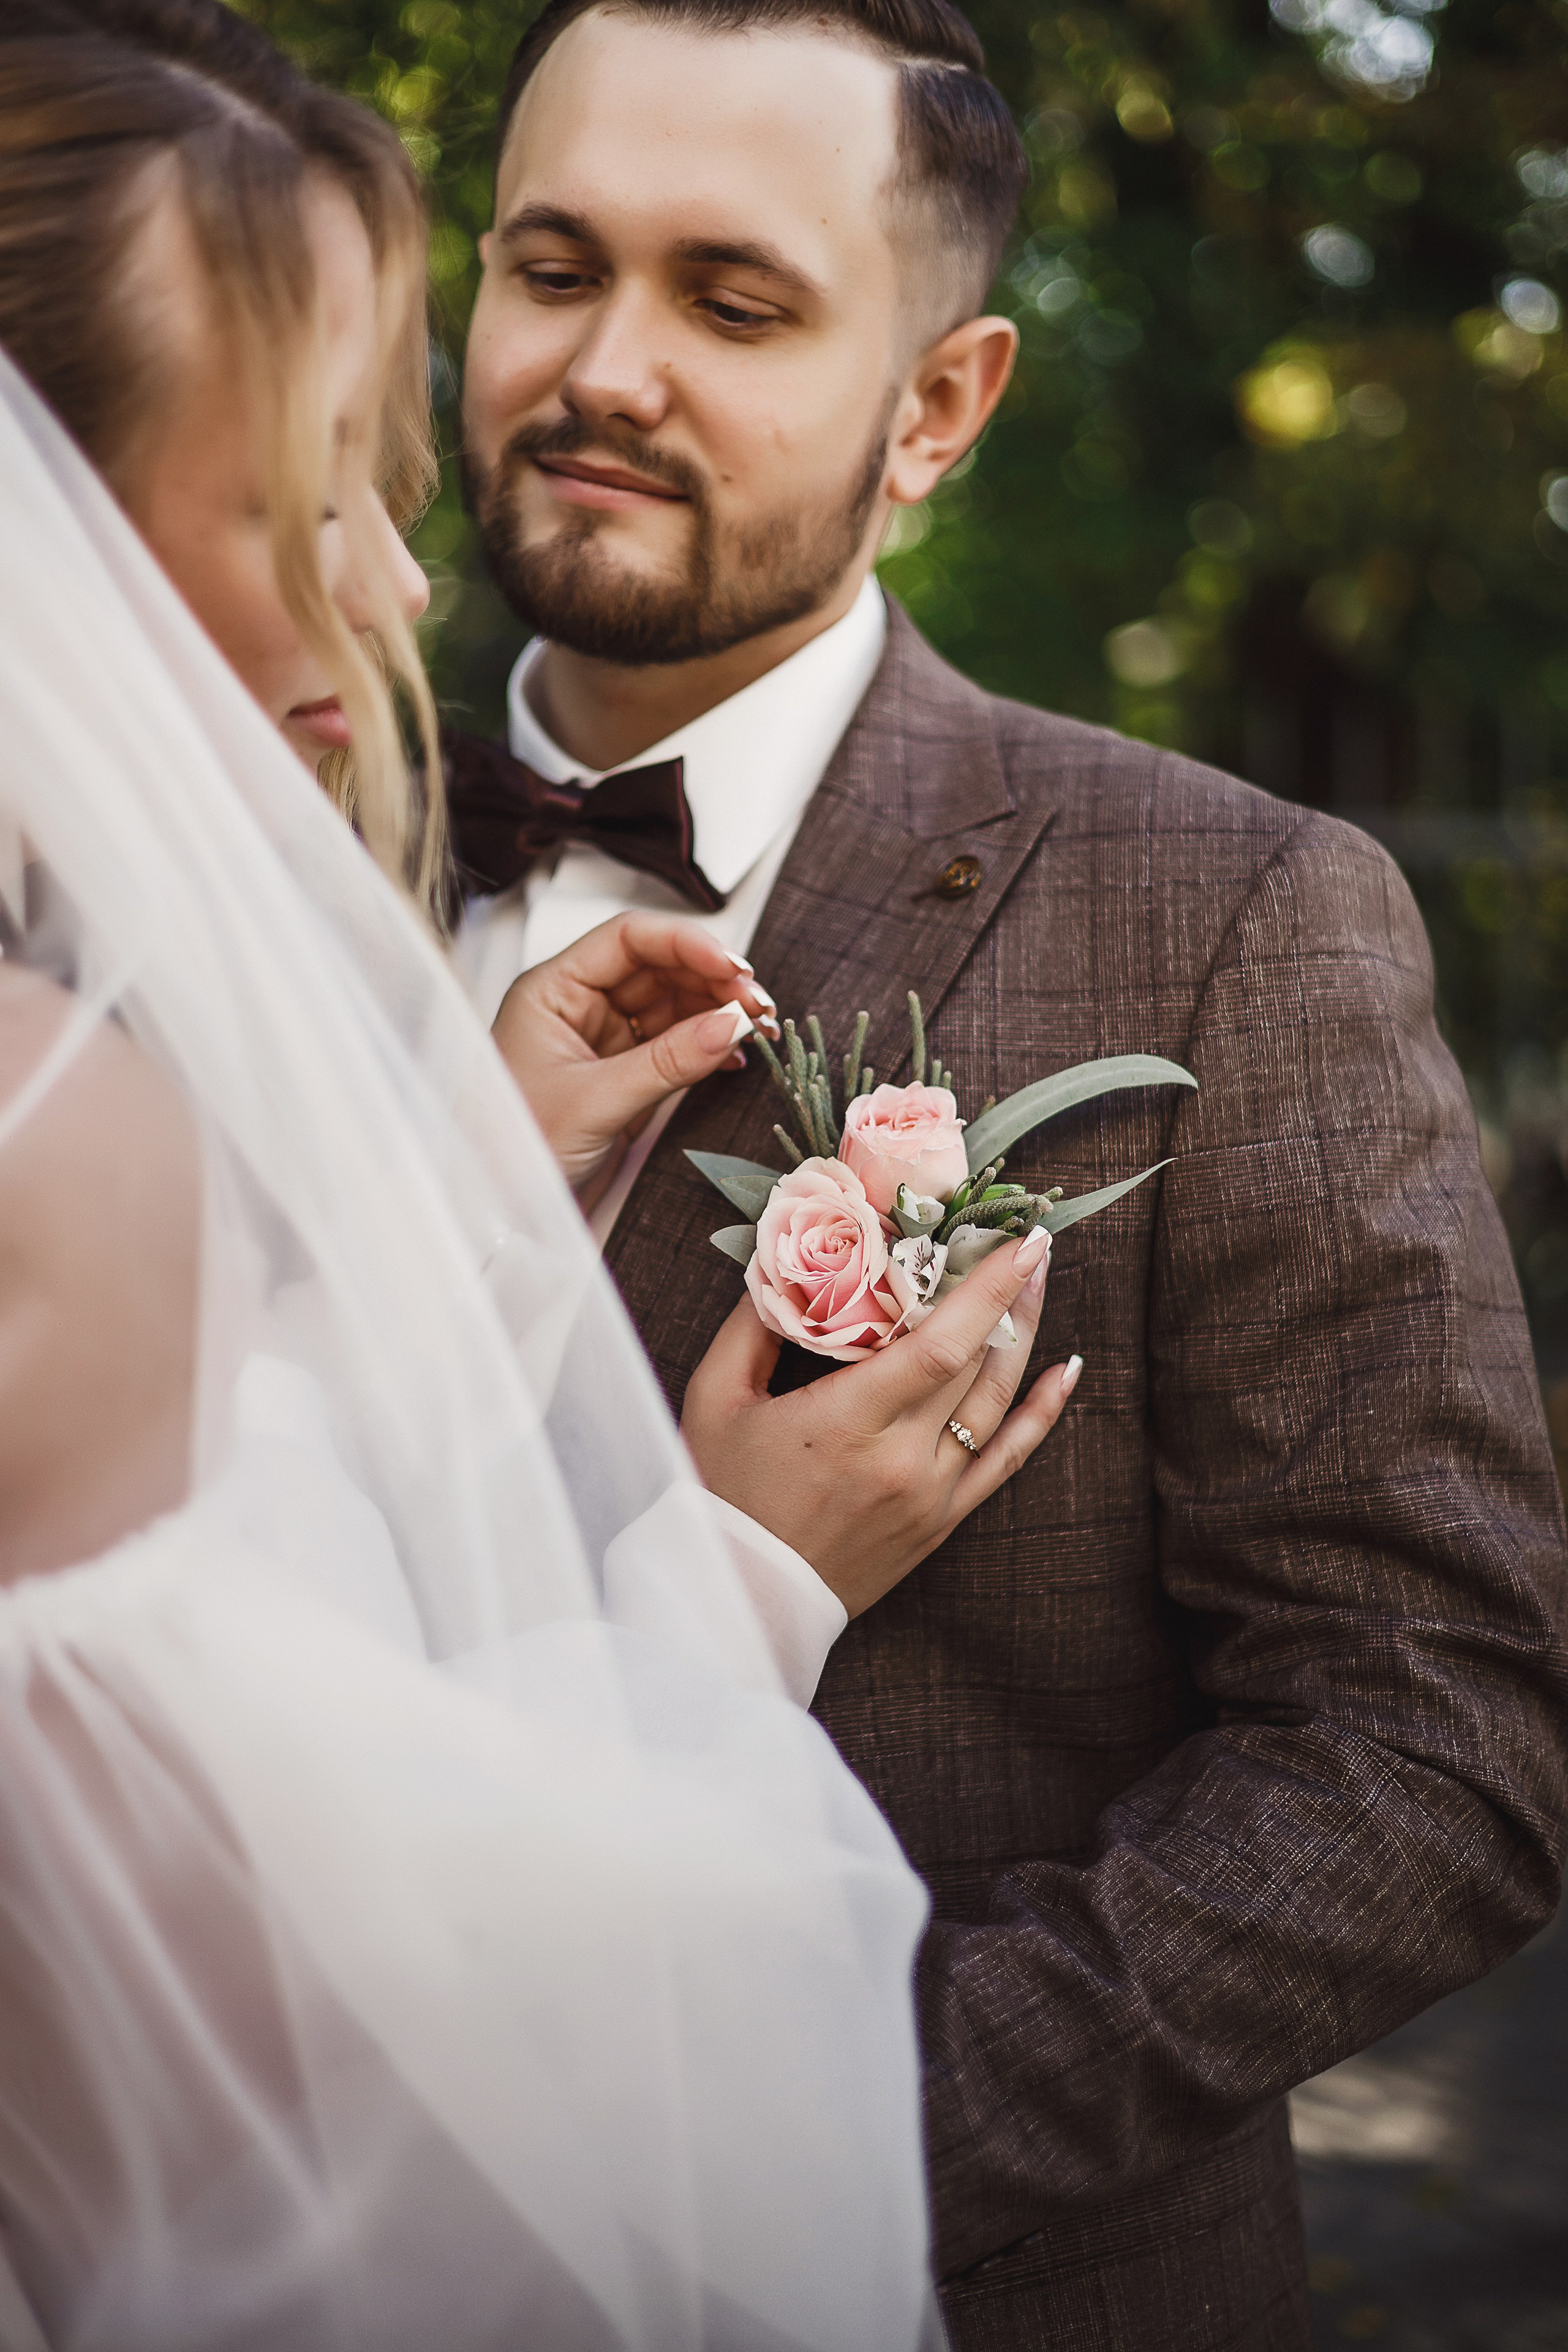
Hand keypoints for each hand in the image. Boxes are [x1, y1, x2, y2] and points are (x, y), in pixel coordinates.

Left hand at [491, 915, 779, 1209]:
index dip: (685, 944)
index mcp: (553, 991)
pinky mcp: (624, 1075)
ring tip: (759, 1028)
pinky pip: (675, 1046)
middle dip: (712, 980)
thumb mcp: (596, 1100)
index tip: (732, 966)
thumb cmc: (518, 1150)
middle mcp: (579, 1006)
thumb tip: (732, 1024)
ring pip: (673, 1006)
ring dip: (718, 1012)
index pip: (627, 940)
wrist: (507, 1213)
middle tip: (758, 1004)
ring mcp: (604, 1041)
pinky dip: (709, 1047)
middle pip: (658, 968)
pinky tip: (737, 1055)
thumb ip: (667, 1060)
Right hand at [682, 1225, 1080, 1618]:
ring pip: (997, 1404)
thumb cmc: (722, 1492)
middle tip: (1025, 1242)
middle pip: (977, 1364)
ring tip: (1039, 1284)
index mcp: (847, 1422)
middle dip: (1009, 1296)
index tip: (1020, 1239)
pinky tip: (1065, 1371)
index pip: (941, 1345)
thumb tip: (785, 1260)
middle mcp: (902, 1459)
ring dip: (1025, 1338)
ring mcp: (930, 1494)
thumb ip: (752, 1325)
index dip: (989, 1290)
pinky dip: (1041, 1414)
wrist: (742, 1595)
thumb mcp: (714, 1400)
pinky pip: (1007, 1460)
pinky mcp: (942, 1520)